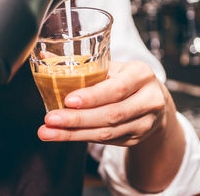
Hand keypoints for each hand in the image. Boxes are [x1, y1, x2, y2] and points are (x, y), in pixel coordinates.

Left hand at [37, 61, 167, 145]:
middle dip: (77, 119)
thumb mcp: (112, 66)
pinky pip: (107, 141)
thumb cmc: (127, 78)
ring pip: (107, 133)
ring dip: (74, 134)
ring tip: (49, 132)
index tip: (68, 100)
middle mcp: (148, 99)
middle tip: (51, 119)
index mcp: (141, 74)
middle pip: (111, 114)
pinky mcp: (137, 138)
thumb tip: (47, 58)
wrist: (153, 98)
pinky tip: (65, 135)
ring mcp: (145, 122)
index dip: (92, 97)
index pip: (116, 89)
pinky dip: (83, 137)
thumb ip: (83, 65)